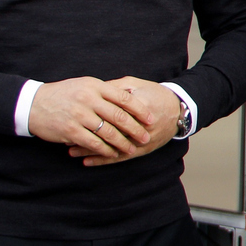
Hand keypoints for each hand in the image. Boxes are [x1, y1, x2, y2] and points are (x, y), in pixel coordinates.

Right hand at [29, 77, 156, 160]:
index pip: (124, 98)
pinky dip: (105, 150)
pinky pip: (93, 143)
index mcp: (95, 86)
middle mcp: (88, 99)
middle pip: (119, 116)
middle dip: (135, 129)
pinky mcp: (71, 130)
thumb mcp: (84, 85)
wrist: (33, 104)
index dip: (140, 110)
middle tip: (146, 137)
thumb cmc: (62, 94)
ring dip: (122, 142)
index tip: (150, 118)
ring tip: (131, 148)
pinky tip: (113, 153)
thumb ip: (105, 90)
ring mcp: (79, 115)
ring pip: (108, 132)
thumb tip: (130, 95)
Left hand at [66, 77, 182, 165]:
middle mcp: (140, 126)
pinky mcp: (143, 149)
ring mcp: (141, 140)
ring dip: (91, 150)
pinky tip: (88, 161)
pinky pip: (120, 157)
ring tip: (71, 150)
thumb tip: (92, 89)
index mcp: (137, 106)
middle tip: (66, 136)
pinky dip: (102, 160)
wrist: (179, 110)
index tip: (72, 116)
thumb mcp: (135, 84)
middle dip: (86, 135)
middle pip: (109, 132)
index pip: (111, 112)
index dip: (90, 115)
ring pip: (112, 148)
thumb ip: (114, 87)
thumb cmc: (155, 94)